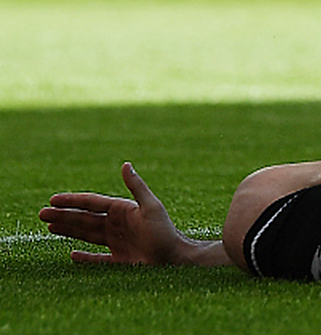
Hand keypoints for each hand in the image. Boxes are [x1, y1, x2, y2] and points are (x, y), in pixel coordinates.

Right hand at [40, 162, 215, 266]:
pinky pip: (97, 258)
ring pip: (87, 234)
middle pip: (85, 218)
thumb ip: (137, 187)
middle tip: (41, 214)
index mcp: (123, 210)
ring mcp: (118, 242)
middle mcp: (118, 224)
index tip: (53, 199)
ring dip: (69, 230)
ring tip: (49, 226)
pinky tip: (71, 255)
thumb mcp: (151, 207)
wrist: (176, 259)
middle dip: (64, 215)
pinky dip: (84, 257)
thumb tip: (126, 164)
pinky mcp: (120, 260)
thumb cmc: (165, 232)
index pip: (92, 203)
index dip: (72, 201)